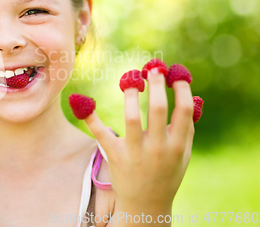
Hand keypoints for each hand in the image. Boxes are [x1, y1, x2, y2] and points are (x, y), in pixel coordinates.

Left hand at [85, 68, 194, 214]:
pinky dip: (91, 117)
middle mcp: (158, 149)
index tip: (174, 73)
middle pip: (158, 110)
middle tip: (152, 68)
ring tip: (130, 80)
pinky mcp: (115, 156)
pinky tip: (82, 101)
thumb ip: (187, 128)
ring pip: (131, 118)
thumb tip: (192, 97)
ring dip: (131, 95)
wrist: (146, 205)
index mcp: (177, 146)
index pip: (183, 111)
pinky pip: (101, 133)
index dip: (180, 89)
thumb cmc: (166, 173)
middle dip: (156, 85)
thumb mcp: (182, 155)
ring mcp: (135, 153)